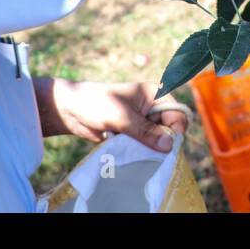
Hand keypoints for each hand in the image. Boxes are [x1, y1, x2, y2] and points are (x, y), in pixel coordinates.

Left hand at [35, 77, 187, 152]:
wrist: (72, 110)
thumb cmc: (97, 104)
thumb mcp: (122, 117)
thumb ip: (146, 131)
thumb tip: (169, 146)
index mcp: (155, 94)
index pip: (178, 115)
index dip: (174, 132)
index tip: (164, 148)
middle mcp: (153, 107)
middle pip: (171, 129)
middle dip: (162, 142)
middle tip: (147, 152)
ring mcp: (144, 121)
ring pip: (159, 140)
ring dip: (150, 149)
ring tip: (136, 152)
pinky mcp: (135, 133)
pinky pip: (146, 146)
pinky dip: (142, 152)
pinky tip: (133, 155)